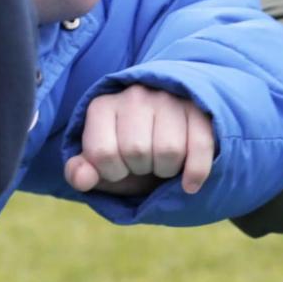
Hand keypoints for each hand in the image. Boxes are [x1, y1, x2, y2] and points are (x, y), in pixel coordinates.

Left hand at [65, 85, 215, 196]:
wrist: (169, 133)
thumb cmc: (129, 153)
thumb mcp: (101, 165)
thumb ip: (81, 172)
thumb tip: (82, 180)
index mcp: (102, 106)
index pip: (103, 152)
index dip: (112, 172)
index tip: (120, 167)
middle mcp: (135, 96)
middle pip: (138, 151)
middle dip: (141, 169)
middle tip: (145, 164)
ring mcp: (169, 99)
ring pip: (170, 150)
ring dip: (167, 170)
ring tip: (164, 162)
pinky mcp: (199, 108)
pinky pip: (201, 146)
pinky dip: (196, 173)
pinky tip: (189, 185)